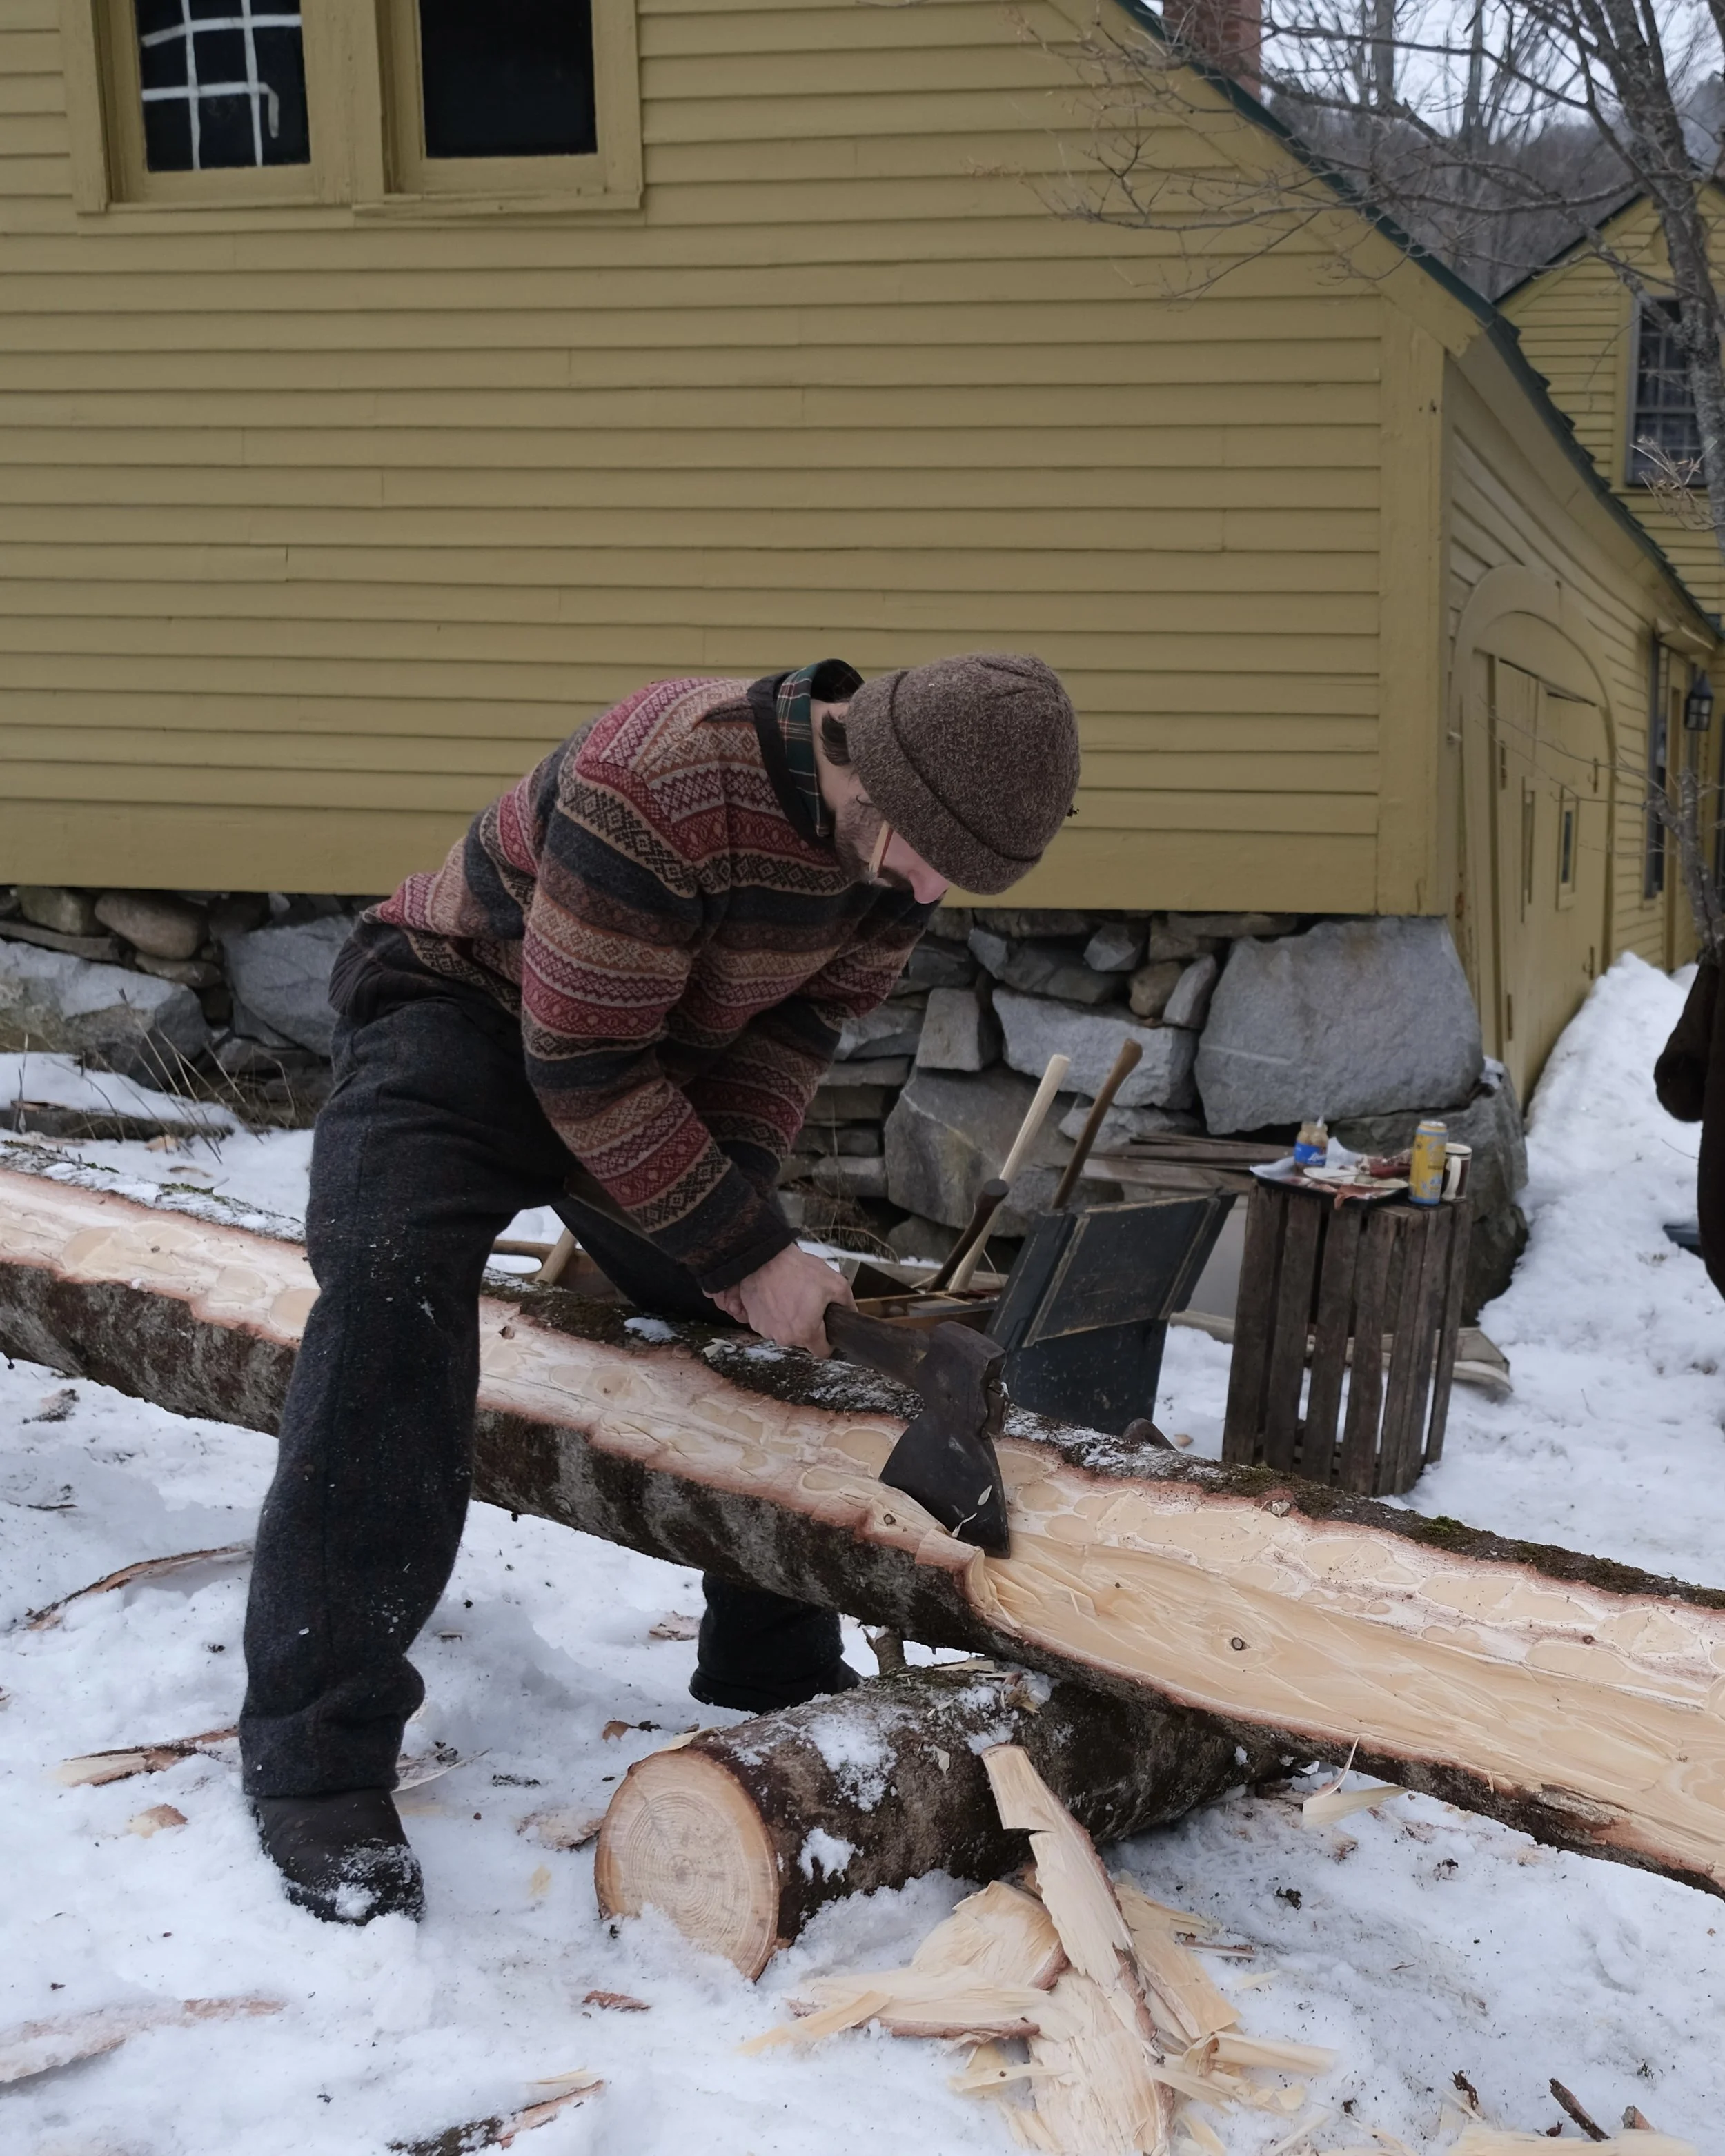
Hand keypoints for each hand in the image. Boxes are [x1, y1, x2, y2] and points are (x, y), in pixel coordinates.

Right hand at [725, 1243, 853, 1355]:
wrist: (765, 1258)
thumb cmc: (795, 1270)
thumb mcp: (834, 1283)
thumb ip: (847, 1303)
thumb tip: (851, 1313)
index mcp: (806, 1332)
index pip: (822, 1351)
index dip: (828, 1341)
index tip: (827, 1331)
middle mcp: (785, 1336)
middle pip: (803, 1340)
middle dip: (808, 1325)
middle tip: (809, 1303)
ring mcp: (766, 1330)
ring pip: (785, 1331)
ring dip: (789, 1319)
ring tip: (791, 1297)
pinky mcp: (753, 1321)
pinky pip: (769, 1323)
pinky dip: (774, 1314)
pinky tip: (777, 1297)